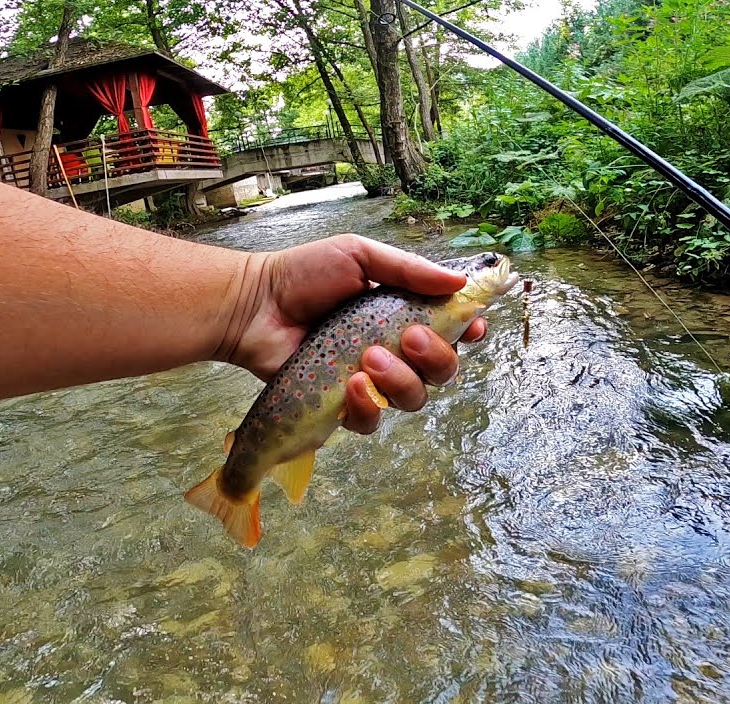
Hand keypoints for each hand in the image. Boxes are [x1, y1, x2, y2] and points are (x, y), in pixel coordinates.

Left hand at [217, 234, 487, 434]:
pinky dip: (368, 406)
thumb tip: (461, 283)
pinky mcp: (343, 406)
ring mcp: (371, 381)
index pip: (454, 331)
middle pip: (443, 370)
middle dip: (435, 357)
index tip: (474, 327)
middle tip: (408, 338)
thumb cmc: (304, 275)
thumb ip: (409, 270)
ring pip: (414, 398)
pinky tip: (351, 384)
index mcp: (404, 314)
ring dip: (401, 380)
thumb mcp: (359, 256)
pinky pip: (373, 421)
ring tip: (368, 357)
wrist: (255, 306)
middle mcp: (395, 350)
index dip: (470, 332)